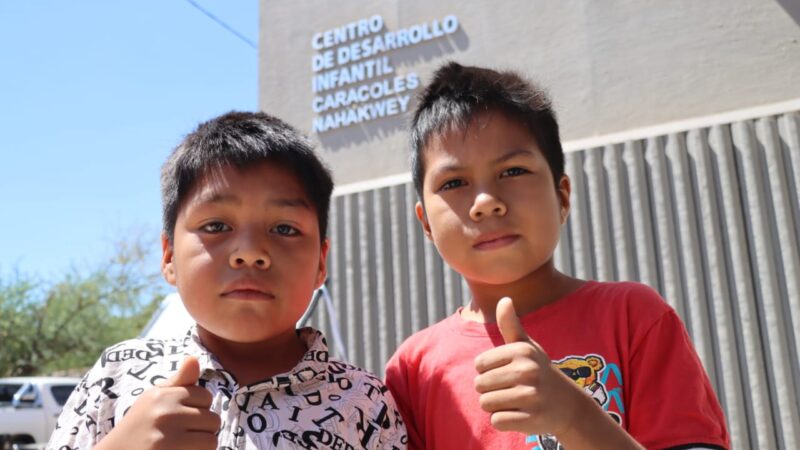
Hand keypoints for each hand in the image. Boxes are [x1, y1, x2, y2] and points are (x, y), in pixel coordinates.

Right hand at [96, 356, 219, 449]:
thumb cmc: (140, 427)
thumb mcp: (154, 400)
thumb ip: (178, 381)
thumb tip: (194, 358)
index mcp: (161, 395)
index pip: (205, 396)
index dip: (198, 410)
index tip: (181, 420)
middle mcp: (163, 411)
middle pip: (212, 418)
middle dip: (202, 430)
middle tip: (182, 437)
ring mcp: (166, 435)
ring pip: (211, 438)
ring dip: (201, 445)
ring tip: (182, 446)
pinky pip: (207, 448)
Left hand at [473, 297, 586, 435]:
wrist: (567, 405)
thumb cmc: (539, 372)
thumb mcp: (527, 347)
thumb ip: (511, 325)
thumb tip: (504, 299)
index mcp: (522, 351)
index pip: (479, 365)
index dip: (488, 372)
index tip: (508, 373)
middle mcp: (527, 371)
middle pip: (480, 385)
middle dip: (491, 390)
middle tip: (513, 389)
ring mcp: (531, 396)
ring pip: (486, 404)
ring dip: (497, 406)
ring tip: (517, 401)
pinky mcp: (531, 419)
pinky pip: (496, 421)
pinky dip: (504, 420)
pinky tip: (521, 414)